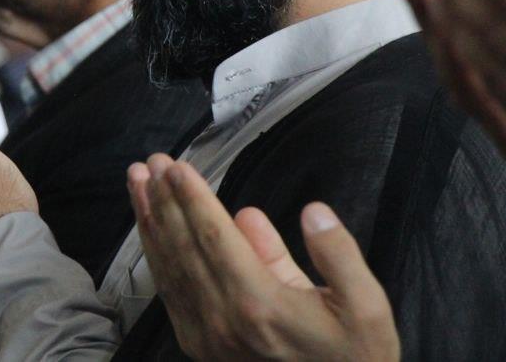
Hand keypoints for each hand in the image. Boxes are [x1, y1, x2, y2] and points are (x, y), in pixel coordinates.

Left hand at [131, 157, 398, 361]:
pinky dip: (155, 255)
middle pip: (183, 246)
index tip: (176, 167)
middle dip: (164, 200)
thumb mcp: (367, 309)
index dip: (192, 198)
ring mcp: (205, 336)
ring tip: (138, 184)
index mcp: (260, 303)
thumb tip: (313, 212)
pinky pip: (169, 291)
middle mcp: (223, 318)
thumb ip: (339, 256)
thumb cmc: (354, 359)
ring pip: (169, 267)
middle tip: (150, 163)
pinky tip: (149, 229)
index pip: (215, 237)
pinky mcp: (198, 346)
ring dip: (150, 221)